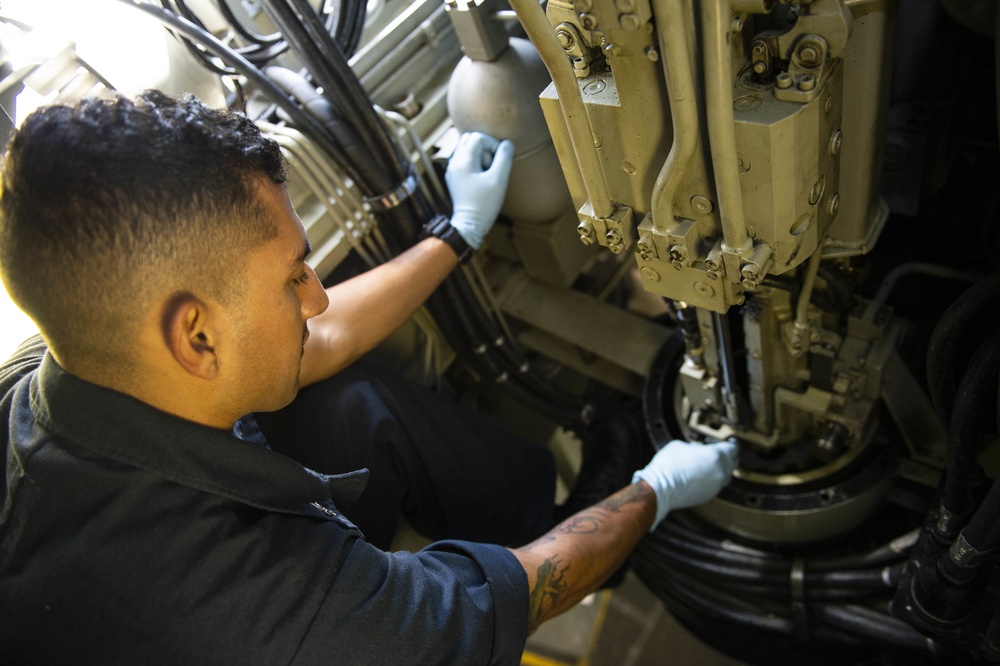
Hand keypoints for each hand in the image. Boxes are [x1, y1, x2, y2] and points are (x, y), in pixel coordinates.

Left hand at [444, 131, 514, 248]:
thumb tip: (507, 144)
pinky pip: (463, 160)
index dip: (492, 143)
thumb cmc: (484, 203)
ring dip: (479, 154)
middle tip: (491, 164)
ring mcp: (452, 170)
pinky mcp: (454, 178)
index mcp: (463, 160)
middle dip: (483, 146)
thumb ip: (504, 158)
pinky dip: (474, 162)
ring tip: (486, 171)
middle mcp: (454, 162)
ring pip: (465, 149)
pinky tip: (481, 177)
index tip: (499, 159)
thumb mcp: (499, 180)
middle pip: (468, 139)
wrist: (469, 225)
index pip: (477, 137)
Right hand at [632, 439, 738, 529]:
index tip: (731, 442)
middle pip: (733, 463)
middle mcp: (721, 470)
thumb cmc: (670, 464)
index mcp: (716, 455)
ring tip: (711, 465)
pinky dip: (712, 480)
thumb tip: (697, 449)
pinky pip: (716, 485)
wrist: (662, 487)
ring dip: (721, 470)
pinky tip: (702, 476)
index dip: (732, 444)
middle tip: (724, 453)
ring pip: (726, 476)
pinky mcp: (709, 495)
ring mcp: (716, 485)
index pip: (733, 448)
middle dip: (729, 457)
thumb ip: (695, 447)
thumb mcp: (680, 445)